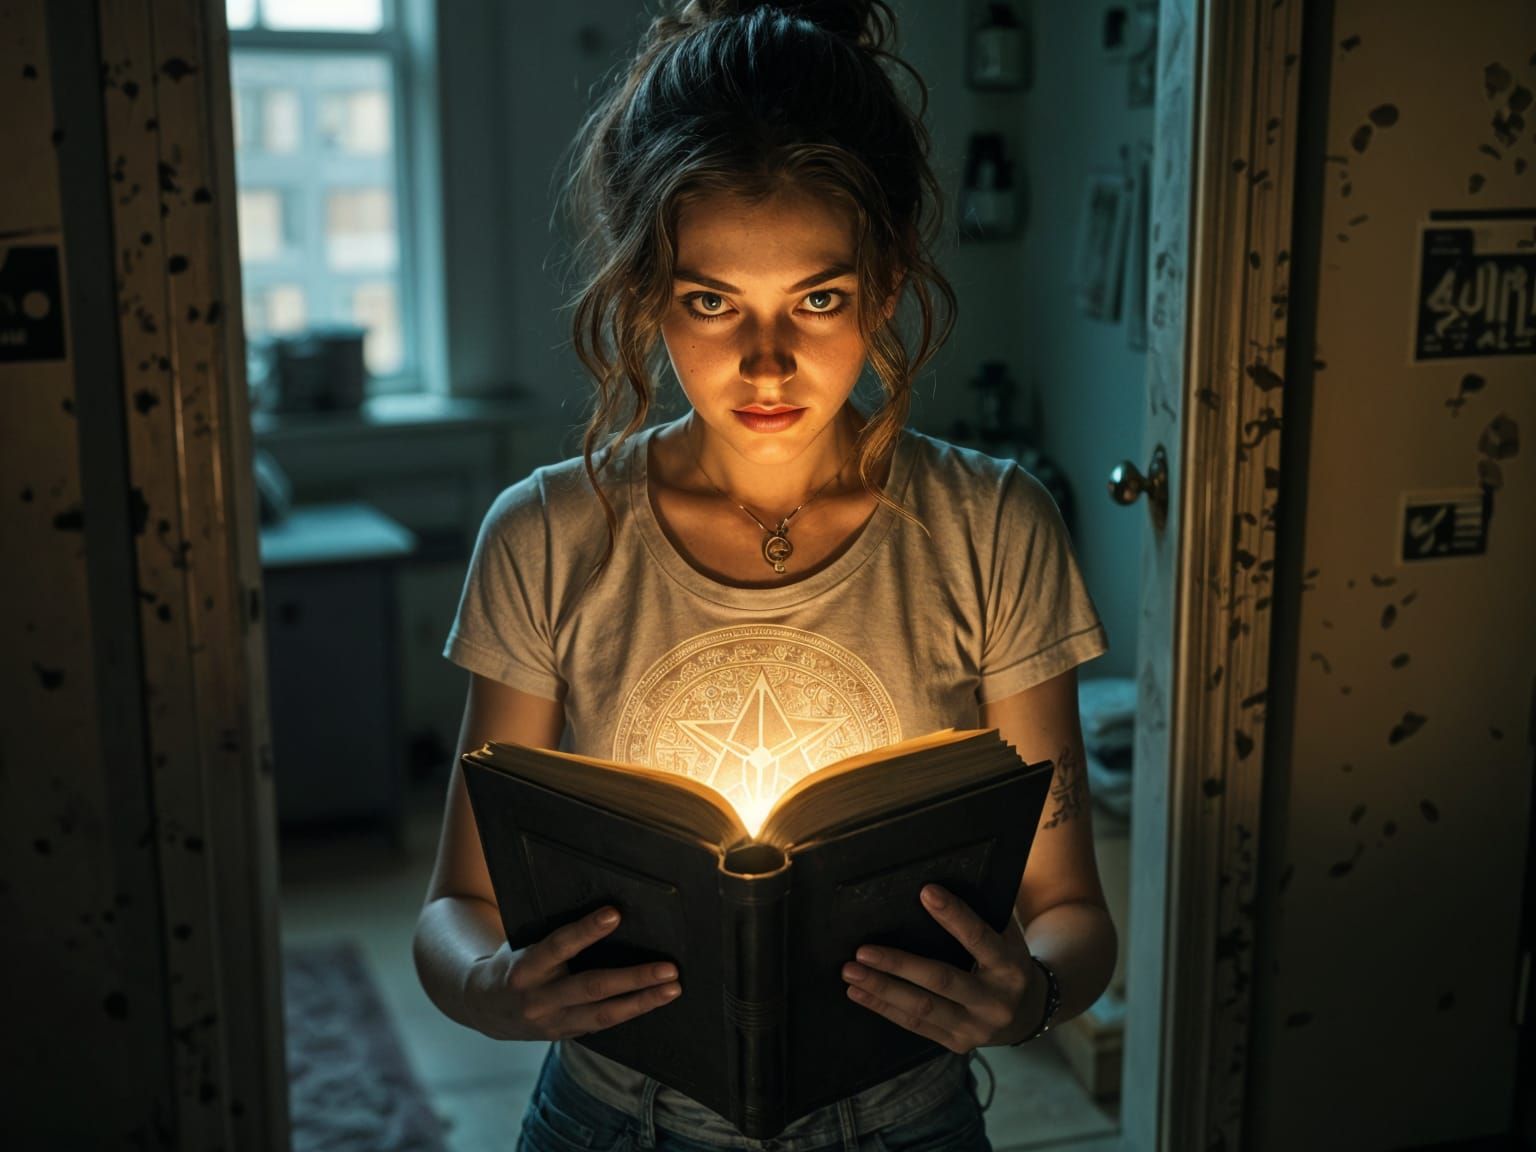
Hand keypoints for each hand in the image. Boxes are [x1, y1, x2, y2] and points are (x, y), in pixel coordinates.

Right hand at [462, 906, 681, 1040]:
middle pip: (592, 987)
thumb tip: (609, 913)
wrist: (482, 1006)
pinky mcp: (563, 1035)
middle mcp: (538, 998)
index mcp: (525, 967)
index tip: (615, 914)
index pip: (559, 945)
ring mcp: (552, 1022)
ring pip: (604, 1014)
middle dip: (634, 978)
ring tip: (672, 988)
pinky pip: (602, 1024)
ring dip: (642, 1002)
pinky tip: (654, 1001)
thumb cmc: (514, 961)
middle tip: (668, 968)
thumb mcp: (524, 942)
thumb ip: (557, 936)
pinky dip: (629, 1012)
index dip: (586, 930)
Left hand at [841, 885, 1040, 1051]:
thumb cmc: (1006, 961)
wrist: (1029, 1012)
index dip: (954, 915)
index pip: (979, 939)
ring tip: (851, 973)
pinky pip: (916, 1026)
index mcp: (1010, 967)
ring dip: (883, 990)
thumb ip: (981, 916)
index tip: (926, 892)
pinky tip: (859, 993)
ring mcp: (976, 1027)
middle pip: (941, 981)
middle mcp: (995, 1001)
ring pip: (923, 1009)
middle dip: (899, 966)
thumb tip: (934, 888)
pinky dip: (884, 1008)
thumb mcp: (1007, 937)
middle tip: (862, 951)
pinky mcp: (958, 1044)